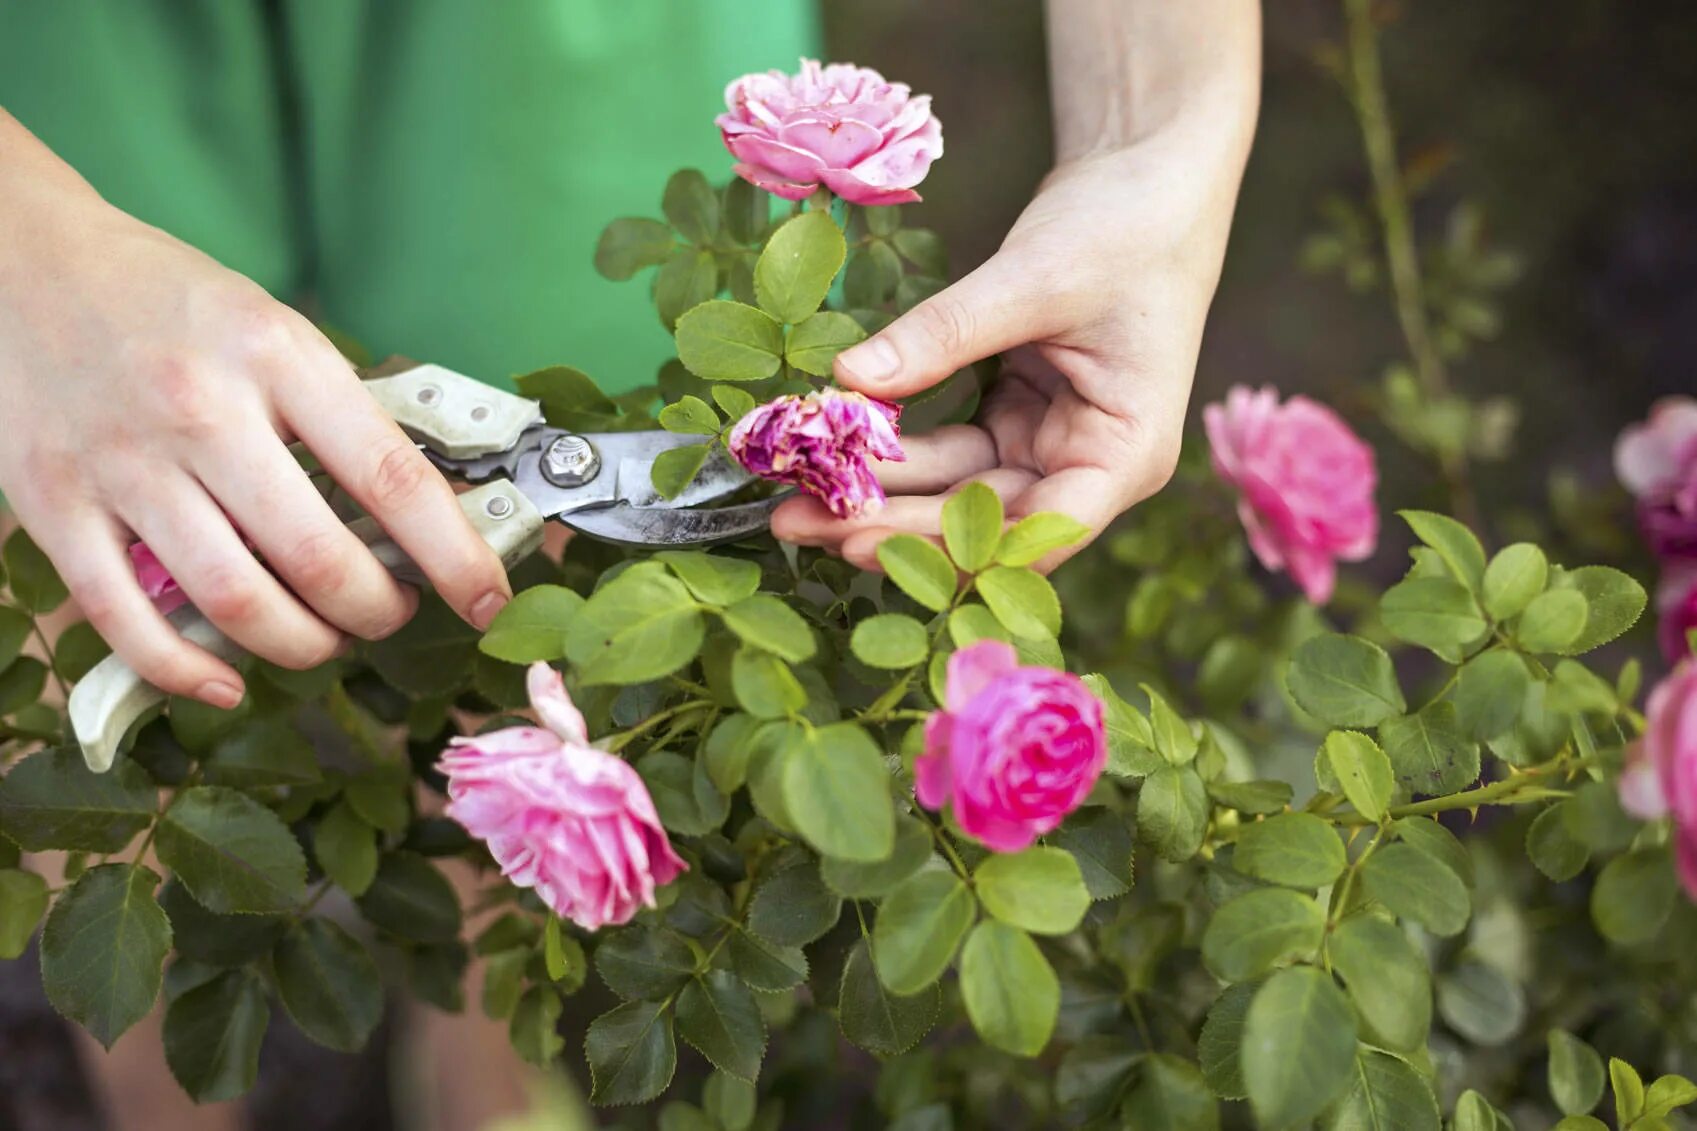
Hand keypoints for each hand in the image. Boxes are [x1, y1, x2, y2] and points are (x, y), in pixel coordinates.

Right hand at [0, 177, 510, 707]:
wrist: (24, 261)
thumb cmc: (170, 303)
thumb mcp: (275, 329)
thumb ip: (339, 415)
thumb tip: (428, 512)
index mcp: (277, 356)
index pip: (392, 477)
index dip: (453, 556)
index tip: (488, 599)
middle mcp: (201, 411)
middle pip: (318, 559)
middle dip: (377, 611)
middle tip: (393, 613)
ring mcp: (122, 463)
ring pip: (236, 602)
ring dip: (303, 646)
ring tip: (325, 637)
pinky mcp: (53, 505)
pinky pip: (128, 622)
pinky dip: (188, 672)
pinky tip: (228, 681)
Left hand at [770, 130, 1245, 572]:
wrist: (1147, 175)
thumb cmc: (1124, 226)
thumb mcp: (1031, 278)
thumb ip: (944, 334)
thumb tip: (849, 378)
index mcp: (1126, 453)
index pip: (1035, 530)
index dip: (946, 545)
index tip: (858, 540)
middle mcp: (1089, 466)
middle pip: (984, 519)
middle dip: (890, 524)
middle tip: (795, 523)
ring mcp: (1050, 445)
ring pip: (956, 490)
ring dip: (881, 493)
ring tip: (793, 500)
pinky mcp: (1016, 417)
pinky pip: (948, 452)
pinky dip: (895, 451)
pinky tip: (832, 452)